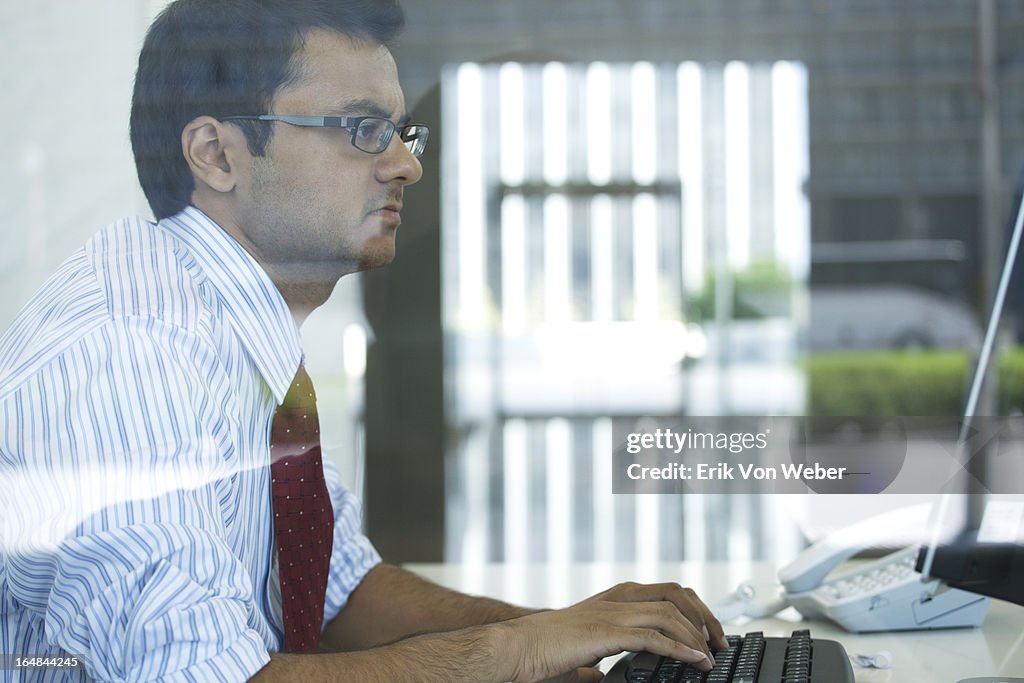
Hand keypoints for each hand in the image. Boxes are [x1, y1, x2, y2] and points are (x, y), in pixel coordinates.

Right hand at [498, 581, 726, 682]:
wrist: (513, 649)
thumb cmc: (539, 653)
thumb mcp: (576, 655)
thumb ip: (594, 663)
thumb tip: (600, 677)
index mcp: (611, 601)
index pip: (664, 592)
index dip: (692, 609)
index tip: (708, 634)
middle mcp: (615, 600)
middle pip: (675, 595)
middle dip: (704, 617)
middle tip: (720, 643)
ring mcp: (611, 613)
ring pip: (669, 613)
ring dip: (696, 635)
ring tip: (711, 657)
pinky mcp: (605, 632)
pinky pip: (653, 637)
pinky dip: (680, 649)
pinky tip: (694, 661)